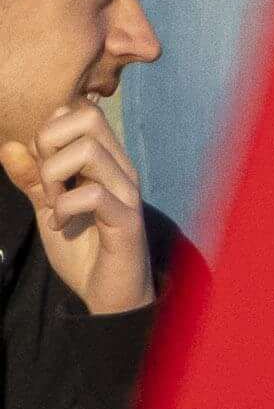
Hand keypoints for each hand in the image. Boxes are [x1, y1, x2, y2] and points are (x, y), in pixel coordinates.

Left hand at [1, 102, 149, 315]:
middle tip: (46, 179)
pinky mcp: (126, 220)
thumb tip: (10, 146)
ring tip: (53, 204)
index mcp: (106, 162)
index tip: (42, 167)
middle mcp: (121, 169)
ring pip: (89, 150)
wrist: (109, 295)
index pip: (82, 113)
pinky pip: (92, 194)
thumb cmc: (84, 249)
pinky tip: (61, 225)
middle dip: (51, 142)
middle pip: (88, 118)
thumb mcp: (49, 209)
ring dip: (55, 175)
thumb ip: (32, 179)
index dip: (51, 131)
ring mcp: (126, 193)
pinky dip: (64, 207)